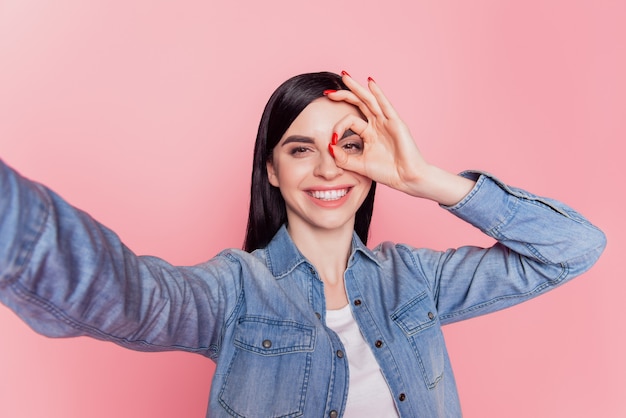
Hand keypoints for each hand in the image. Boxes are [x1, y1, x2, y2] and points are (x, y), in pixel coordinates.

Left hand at [326, 73, 474, 204]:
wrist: (406, 178)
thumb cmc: (387, 172)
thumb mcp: (359, 165)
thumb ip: (343, 158)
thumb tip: (328, 147)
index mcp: (369, 133)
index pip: (350, 121)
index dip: (338, 127)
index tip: (332, 140)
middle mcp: (377, 124)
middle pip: (358, 103)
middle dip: (344, 95)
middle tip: (328, 91)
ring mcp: (387, 122)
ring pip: (369, 100)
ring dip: (357, 88)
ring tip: (344, 77)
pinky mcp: (396, 123)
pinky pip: (385, 105)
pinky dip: (378, 93)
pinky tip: (370, 82)